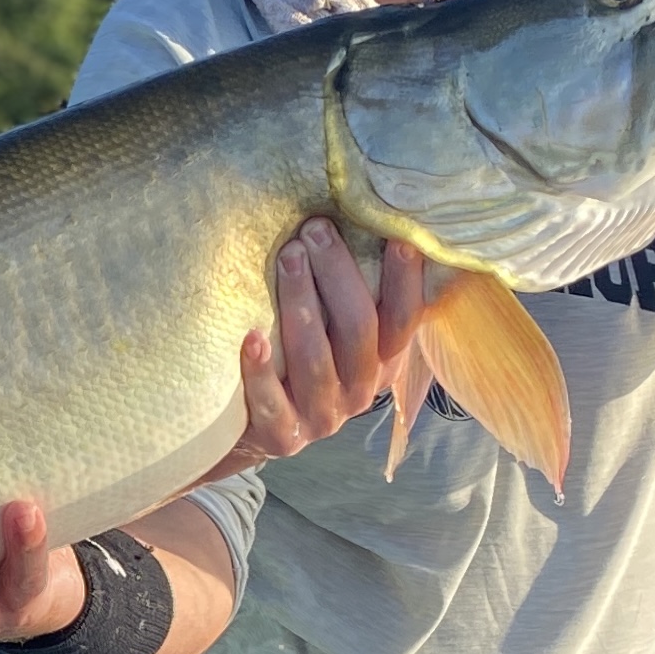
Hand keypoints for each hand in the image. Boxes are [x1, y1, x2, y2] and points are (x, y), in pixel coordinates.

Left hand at [205, 217, 424, 479]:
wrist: (250, 429)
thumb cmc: (294, 359)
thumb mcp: (331, 331)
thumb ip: (350, 293)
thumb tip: (354, 216)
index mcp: (382, 363)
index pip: (404, 321)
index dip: (405, 281)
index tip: (397, 235)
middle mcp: (360, 392)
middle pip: (359, 330)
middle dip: (338, 275)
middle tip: (315, 231)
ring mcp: (322, 418)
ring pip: (317, 359)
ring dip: (302, 304)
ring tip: (287, 258)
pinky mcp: (283, 437)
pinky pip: (272, 402)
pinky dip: (261, 369)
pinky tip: (251, 338)